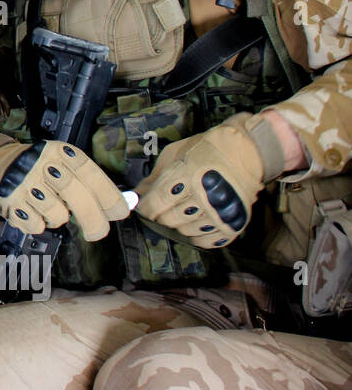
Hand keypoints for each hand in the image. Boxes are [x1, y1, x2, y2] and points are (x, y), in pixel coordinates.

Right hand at [0, 140, 128, 241]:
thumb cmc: (37, 168)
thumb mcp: (63, 164)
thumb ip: (89, 183)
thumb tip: (119, 207)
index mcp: (59, 152)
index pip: (92, 174)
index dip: (110, 197)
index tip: (120, 213)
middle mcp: (41, 164)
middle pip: (77, 197)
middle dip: (93, 220)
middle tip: (97, 232)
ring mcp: (24, 182)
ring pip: (57, 215)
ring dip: (58, 219)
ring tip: (49, 208)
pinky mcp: (10, 200)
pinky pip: (36, 225)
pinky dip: (38, 224)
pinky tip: (32, 211)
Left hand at [136, 114, 268, 247]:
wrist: (249, 151)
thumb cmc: (209, 148)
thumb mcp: (176, 154)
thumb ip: (156, 176)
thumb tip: (140, 193)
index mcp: (186, 178)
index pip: (156, 204)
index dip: (145, 207)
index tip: (143, 205)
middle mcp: (203, 198)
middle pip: (168, 219)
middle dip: (160, 214)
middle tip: (164, 205)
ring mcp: (219, 214)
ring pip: (184, 231)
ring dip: (178, 223)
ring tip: (184, 209)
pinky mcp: (233, 224)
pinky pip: (206, 241)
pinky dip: (197, 235)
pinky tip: (196, 221)